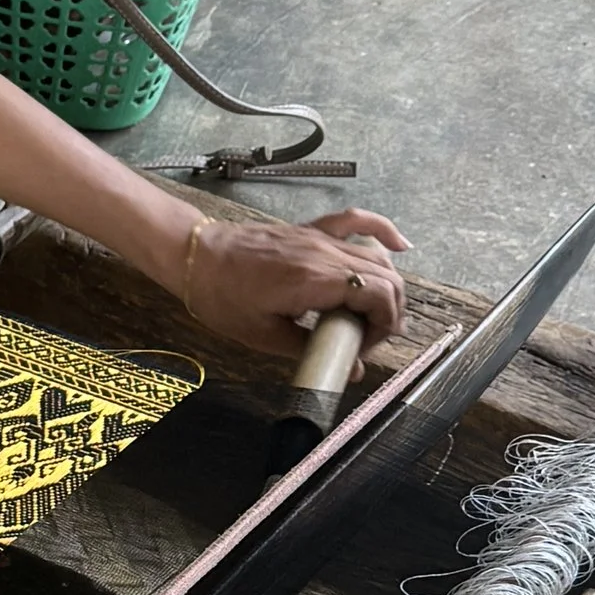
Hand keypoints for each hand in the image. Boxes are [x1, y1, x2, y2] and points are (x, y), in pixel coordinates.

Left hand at [182, 209, 410, 355]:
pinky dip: (382, 231)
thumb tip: (349, 372)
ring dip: (387, 285)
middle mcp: (324, 254)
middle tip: (366, 339)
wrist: (195, 256)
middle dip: (389, 313)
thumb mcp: (264, 336)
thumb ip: (310, 351)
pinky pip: (356, 222)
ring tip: (374, 314)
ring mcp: (319, 238)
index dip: (384, 327)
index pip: (379, 298)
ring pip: (377, 257)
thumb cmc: (221, 296)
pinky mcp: (311, 230)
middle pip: (387, 278)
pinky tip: (400, 245)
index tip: (363, 348)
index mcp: (314, 280)